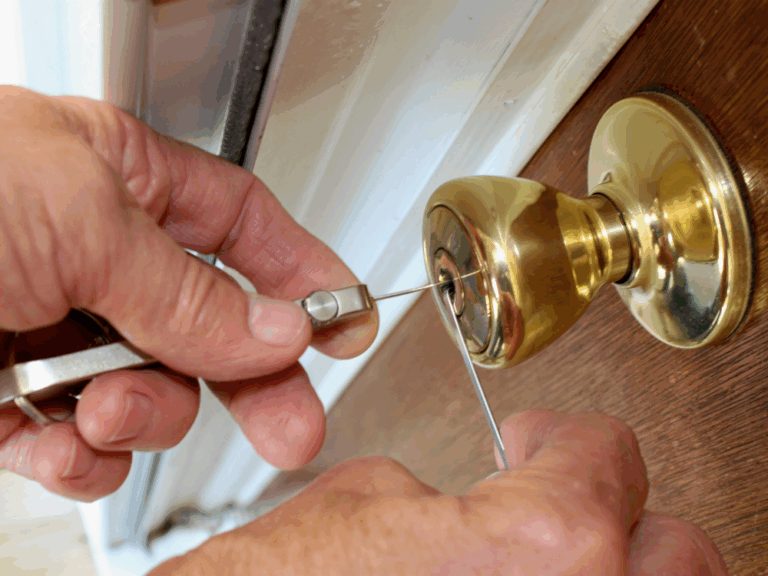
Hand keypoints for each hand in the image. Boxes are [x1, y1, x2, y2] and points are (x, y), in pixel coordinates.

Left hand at [0, 86, 377, 500]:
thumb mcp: (76, 217)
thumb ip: (187, 288)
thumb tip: (275, 327)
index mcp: (113, 176)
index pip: (239, 222)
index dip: (299, 270)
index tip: (344, 316)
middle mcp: (91, 252)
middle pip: (211, 319)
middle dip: (253, 374)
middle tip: (294, 420)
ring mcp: (53, 328)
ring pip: (153, 387)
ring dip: (143, 410)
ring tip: (103, 403)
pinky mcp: (9, 399)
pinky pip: (83, 438)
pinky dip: (79, 451)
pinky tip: (55, 436)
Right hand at [150, 411, 726, 574]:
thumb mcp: (369, 498)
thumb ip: (454, 494)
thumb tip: (479, 501)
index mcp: (541, 549)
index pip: (610, 457)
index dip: (571, 438)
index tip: (546, 440)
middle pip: (678, 554)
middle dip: (619, 514)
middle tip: (566, 493)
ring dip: (615, 571)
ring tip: (555, 551)